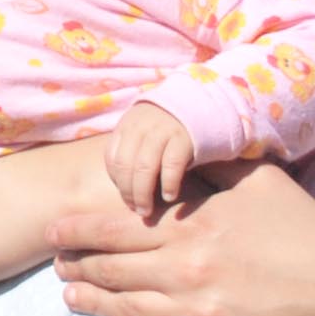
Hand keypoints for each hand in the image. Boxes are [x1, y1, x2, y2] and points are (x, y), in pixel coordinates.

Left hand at [53, 161, 314, 315]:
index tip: (52, 230)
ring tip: (69, 296)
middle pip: (112, 268)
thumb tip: (173, 146)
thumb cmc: (303, 226)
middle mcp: (187, 268)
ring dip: (90, 302)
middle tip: (55, 265)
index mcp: (193, 224)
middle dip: (76, 266)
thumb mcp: (257, 179)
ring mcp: (199, 312)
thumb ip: (210, 164)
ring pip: (124, 309)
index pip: (115, 226)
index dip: (75, 230)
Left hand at [106, 106, 195, 220]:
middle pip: (126, 165)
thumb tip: (125, 189)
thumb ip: (132, 152)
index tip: (126, 198)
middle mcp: (141, 127)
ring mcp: (162, 130)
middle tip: (136, 210)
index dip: (117, 182)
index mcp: (127, 125)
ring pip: (144, 167)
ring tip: (147, 210)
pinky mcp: (184, 138)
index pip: (112, 158)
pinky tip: (169, 196)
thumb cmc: (168, 128)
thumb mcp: (144, 132)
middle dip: (128, 193)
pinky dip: (168, 183)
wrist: (202, 105)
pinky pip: (171, 165)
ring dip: (143, 193)